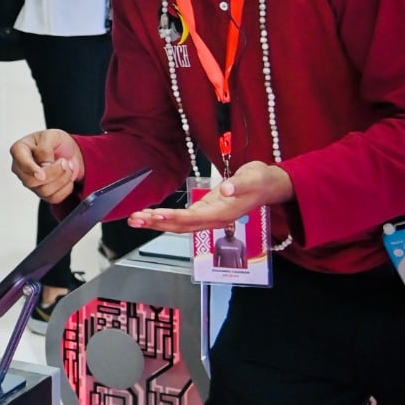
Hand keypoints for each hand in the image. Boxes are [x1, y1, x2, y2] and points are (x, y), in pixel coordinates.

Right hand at [10, 129, 84, 203]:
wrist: (69, 152)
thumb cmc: (56, 142)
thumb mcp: (52, 136)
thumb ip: (44, 148)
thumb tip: (43, 165)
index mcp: (19, 150)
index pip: (20, 163)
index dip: (31, 170)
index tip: (41, 174)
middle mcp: (22, 168)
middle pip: (31, 181)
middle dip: (53, 173)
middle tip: (65, 162)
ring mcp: (31, 182)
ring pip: (44, 191)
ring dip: (62, 179)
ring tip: (68, 166)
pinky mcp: (42, 193)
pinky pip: (54, 198)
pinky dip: (66, 188)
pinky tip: (67, 178)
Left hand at [130, 162, 293, 233]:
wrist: (269, 184)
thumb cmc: (261, 181)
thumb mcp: (254, 178)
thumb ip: (241, 185)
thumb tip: (228, 189)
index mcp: (224, 213)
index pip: (193, 218)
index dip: (173, 218)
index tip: (155, 215)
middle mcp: (214, 219)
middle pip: (181, 226)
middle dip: (157, 224)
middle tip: (135, 219)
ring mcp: (209, 216)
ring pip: (180, 225)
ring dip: (157, 223)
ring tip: (136, 218)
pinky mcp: (205, 211)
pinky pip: (182, 218)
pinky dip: (165, 218)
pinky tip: (151, 215)